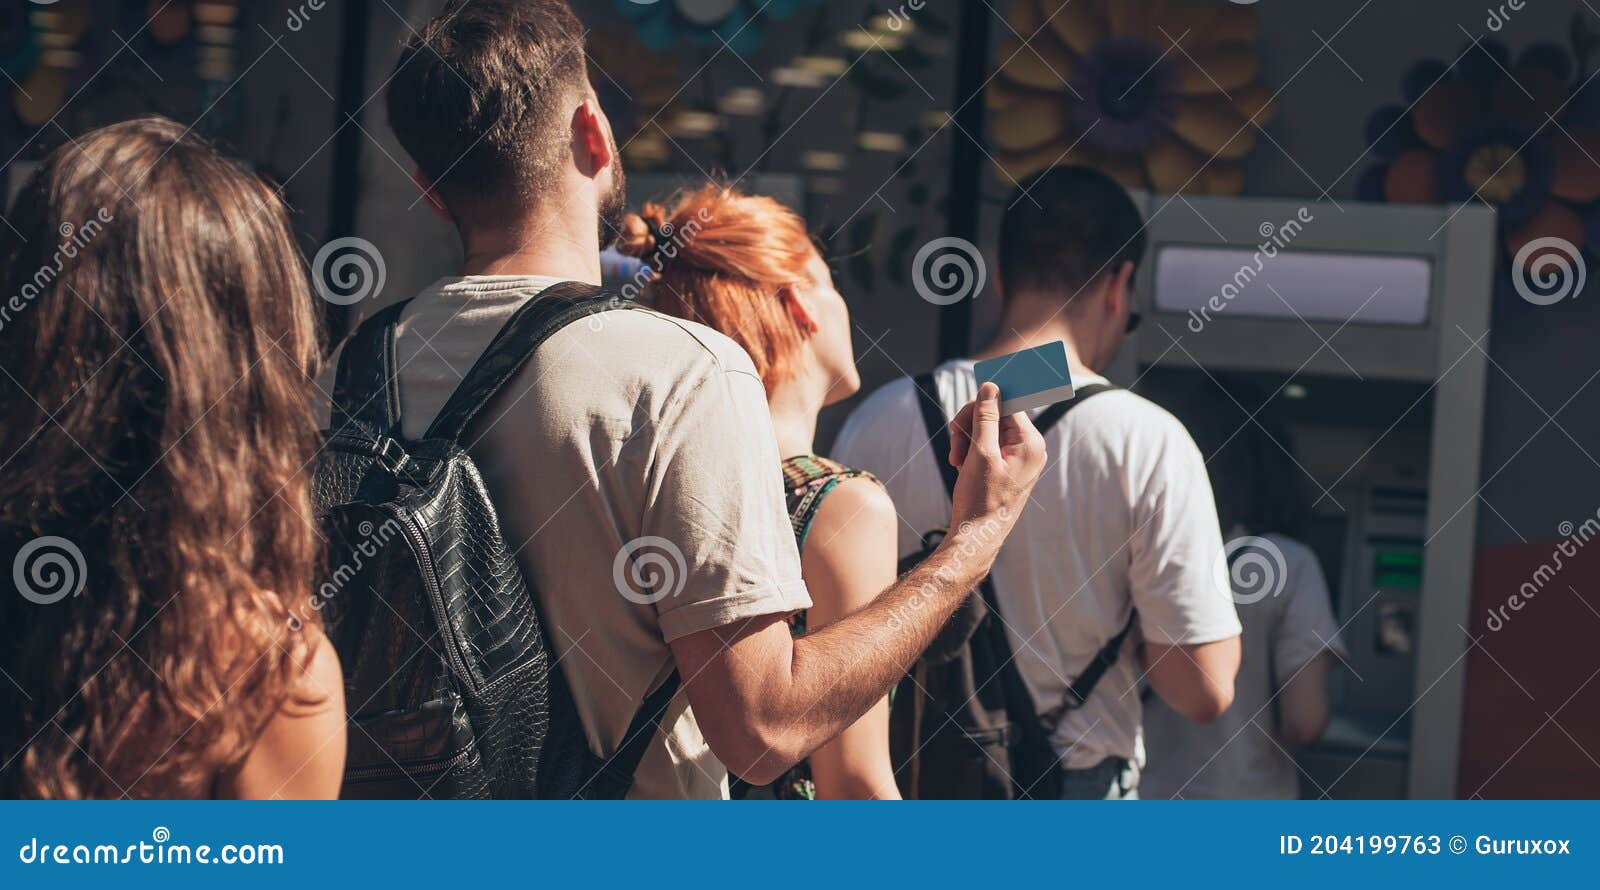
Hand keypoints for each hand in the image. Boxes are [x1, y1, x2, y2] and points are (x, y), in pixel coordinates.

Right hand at [943, 382, 1045, 563]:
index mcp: (1030, 442)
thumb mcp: (980, 453)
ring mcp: (1020, 457)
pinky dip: (970, 450)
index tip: (968, 403)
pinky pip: (988, 444)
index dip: (982, 403)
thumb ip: (986, 416)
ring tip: (955, 460)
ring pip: (987, 428)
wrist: (976, 536)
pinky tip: (961, 465)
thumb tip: (992, 386)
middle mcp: (1030, 447)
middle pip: (995, 413)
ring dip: (966, 439)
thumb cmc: (980, 498)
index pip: (1007, 402)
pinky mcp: (1008, 466)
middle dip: (970, 424)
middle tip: (953, 443)